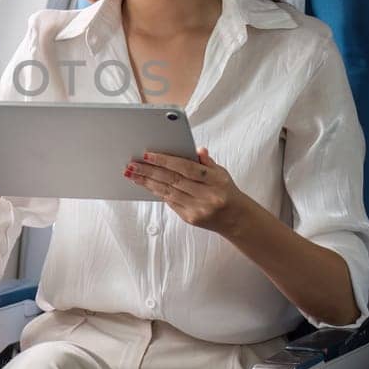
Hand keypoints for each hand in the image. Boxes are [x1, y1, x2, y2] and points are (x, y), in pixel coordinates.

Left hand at [123, 147, 247, 234]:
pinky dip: (157, 192)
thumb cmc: (226, 191)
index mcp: (215, 181)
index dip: (165, 161)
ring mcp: (197, 208)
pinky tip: (145, 185)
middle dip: (149, 171)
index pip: (186, 168)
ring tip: (132, 174)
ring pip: (167, 192)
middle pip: (173, 180)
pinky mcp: (190, 218)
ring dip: (147, 182)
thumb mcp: (221, 173)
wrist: (236, 218)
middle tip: (132, 164)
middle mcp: (206, 195)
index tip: (147, 154)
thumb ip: (206, 162)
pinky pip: (170, 202)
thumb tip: (196, 149)